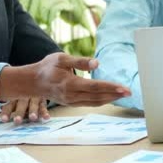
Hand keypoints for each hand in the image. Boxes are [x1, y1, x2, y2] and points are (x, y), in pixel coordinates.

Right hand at [0, 53, 131, 106]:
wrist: (32, 82)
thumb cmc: (47, 67)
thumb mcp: (61, 58)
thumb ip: (80, 61)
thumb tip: (97, 63)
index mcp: (69, 84)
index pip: (95, 87)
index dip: (111, 88)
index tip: (124, 88)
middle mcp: (71, 96)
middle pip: (97, 97)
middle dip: (115, 95)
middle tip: (130, 92)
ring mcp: (71, 101)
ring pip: (94, 102)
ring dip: (110, 99)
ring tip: (123, 94)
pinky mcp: (71, 103)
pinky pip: (90, 104)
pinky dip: (102, 101)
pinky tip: (110, 97)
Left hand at [0, 97, 48, 123]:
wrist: (31, 80)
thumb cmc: (16, 97)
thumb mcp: (6, 103)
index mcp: (12, 97)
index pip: (8, 105)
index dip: (6, 112)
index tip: (4, 120)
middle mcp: (23, 96)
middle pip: (21, 105)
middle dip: (19, 113)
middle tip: (17, 121)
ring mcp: (33, 97)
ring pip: (33, 104)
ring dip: (33, 111)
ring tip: (33, 119)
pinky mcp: (42, 99)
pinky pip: (44, 105)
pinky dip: (45, 111)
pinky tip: (46, 118)